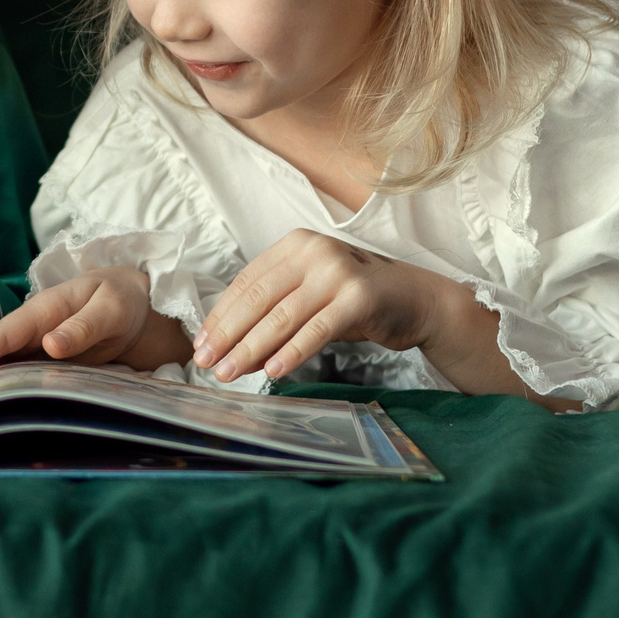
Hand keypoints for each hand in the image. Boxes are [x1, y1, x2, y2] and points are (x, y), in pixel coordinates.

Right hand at [0, 267, 191, 396]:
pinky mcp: (38, 360)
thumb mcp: (112, 309)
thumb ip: (83, 327)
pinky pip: (4, 373)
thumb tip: (50, 345)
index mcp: (41, 311)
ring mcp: (31, 345)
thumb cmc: (126, 300)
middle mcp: (29, 328)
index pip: (0, 336)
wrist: (142, 302)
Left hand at [193, 229, 450, 382]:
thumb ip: (275, 312)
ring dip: (251, 348)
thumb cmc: (356, 301)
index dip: (221, 315)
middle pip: (258, 298)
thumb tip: (231, 346)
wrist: (416, 299)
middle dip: (228, 334)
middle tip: (207, 363)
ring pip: (282, 315)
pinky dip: (292, 351)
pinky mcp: (359, 296)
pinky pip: (317, 329)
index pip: (247, 282)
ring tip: (230, 372)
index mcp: (295, 245)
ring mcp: (337, 271)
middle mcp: (314, 251)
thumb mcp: (311, 295)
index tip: (201, 343)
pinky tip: (273, 371)